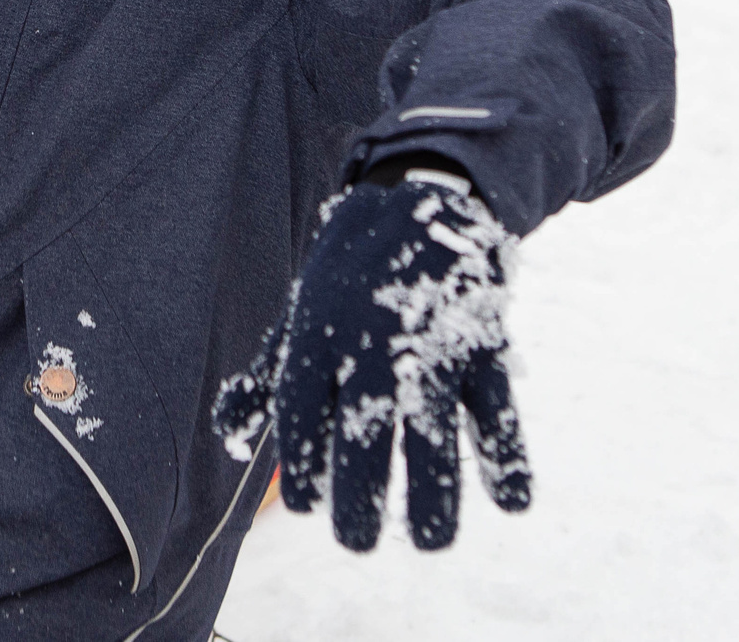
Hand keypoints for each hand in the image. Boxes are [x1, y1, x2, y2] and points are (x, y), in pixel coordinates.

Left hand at [213, 171, 527, 550]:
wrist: (420, 196)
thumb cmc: (348, 273)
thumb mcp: (299, 312)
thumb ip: (266, 378)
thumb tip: (229, 435)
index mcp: (318, 333)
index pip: (301, 411)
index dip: (303, 463)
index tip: (309, 508)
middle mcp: (370, 341)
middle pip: (361, 431)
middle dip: (360, 496)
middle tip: (359, 542)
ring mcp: (429, 343)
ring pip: (433, 430)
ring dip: (435, 492)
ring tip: (431, 541)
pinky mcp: (481, 342)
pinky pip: (497, 407)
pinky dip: (508, 453)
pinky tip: (510, 499)